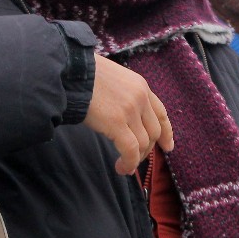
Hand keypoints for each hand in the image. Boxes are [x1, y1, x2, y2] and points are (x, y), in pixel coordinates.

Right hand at [84, 54, 173, 174]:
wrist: (70, 70)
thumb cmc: (84, 75)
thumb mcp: (113, 79)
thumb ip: (123, 95)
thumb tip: (122, 118)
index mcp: (140, 85)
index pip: (161, 113)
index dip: (166, 132)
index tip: (168, 146)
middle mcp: (140, 97)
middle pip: (154, 131)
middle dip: (147, 150)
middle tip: (135, 160)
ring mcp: (130, 110)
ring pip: (143, 143)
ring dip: (136, 159)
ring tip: (124, 167)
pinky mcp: (117, 122)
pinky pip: (131, 149)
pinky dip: (129, 162)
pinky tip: (121, 168)